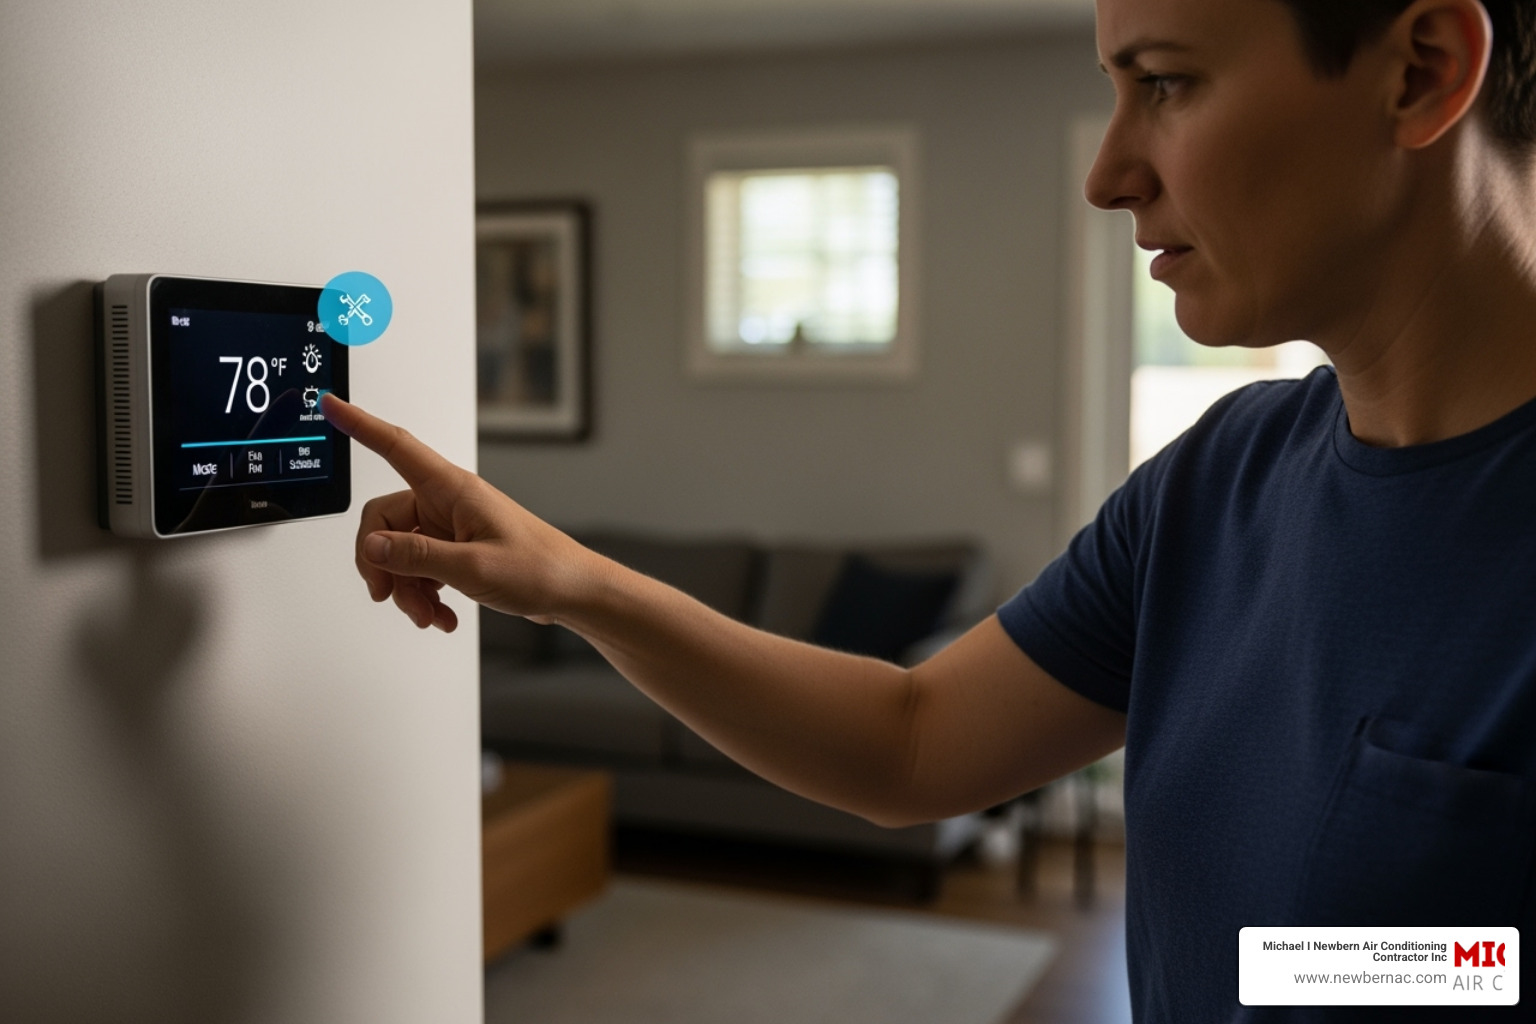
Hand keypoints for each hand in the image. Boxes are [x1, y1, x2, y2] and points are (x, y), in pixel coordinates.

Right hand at [323, 394, 591, 631]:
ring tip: (428, 614)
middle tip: (390, 597)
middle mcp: (447, 502)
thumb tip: (372, 547)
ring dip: (406, 588)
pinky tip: (441, 614)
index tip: (331, 405)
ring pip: (400, 551)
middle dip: (383, 564)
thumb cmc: (540, 568)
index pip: (395, 446)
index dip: (360, 424)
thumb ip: (417, 556)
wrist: (573, 592)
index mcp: (452, 489)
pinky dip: (424, 594)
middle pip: (384, 522)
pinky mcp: (456, 549)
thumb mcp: (472, 567)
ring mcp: (451, 527)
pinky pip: (420, 567)